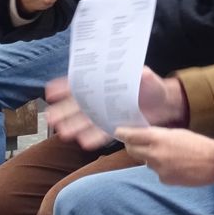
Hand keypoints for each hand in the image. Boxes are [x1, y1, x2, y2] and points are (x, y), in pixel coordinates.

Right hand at [44, 66, 184, 149]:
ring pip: (86, 120)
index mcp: (105, 83)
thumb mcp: (148, 78)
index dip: (66, 87)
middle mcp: (101, 99)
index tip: (51, 91)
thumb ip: (144, 76)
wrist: (163, 103)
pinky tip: (83, 142)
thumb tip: (143, 72)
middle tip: (50, 117)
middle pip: (79, 104)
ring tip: (63, 132)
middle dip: (64, 110)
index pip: (82, 83)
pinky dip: (93, 137)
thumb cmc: (152, 86)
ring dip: (74, 126)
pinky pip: (101, 132)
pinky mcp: (114, 126)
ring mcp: (106, 113)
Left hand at [116, 126, 213, 186]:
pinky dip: (163, 168)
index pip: (131, 136)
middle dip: (133, 146)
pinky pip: (157, 172)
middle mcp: (154, 154)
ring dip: (151, 157)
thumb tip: (146, 137)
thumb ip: (159, 135)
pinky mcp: (164, 180)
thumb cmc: (199, 144)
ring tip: (169, 154)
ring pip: (146, 162)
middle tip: (137, 142)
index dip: (122, 133)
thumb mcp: (177, 133)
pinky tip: (176, 165)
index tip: (118, 131)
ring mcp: (158, 169)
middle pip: (133, 150)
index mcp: (158, 138)